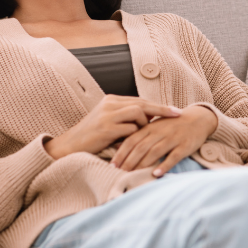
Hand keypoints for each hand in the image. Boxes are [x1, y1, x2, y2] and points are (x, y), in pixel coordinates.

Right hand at [44, 96, 181, 159]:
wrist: (69, 146)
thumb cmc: (92, 137)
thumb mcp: (109, 122)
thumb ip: (126, 118)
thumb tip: (149, 119)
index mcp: (111, 100)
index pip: (140, 100)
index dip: (157, 106)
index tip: (173, 110)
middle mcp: (110, 104)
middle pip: (142, 103)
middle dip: (162, 109)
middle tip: (178, 114)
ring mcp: (107, 115)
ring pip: (138, 113)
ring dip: (145, 125)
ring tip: (144, 135)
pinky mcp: (106, 128)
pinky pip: (129, 129)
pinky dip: (135, 135)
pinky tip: (137, 143)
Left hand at [110, 105, 218, 175]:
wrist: (197, 119)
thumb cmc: (172, 125)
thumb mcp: (154, 127)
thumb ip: (139, 135)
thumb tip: (118, 146)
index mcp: (150, 127)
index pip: (131, 140)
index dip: (121, 153)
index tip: (112, 165)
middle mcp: (159, 132)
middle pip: (140, 147)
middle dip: (129, 161)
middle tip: (119, 173)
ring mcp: (172, 138)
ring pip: (154, 152)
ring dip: (143, 164)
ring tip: (133, 175)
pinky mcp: (185, 145)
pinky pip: (173, 156)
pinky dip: (164, 165)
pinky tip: (156, 174)